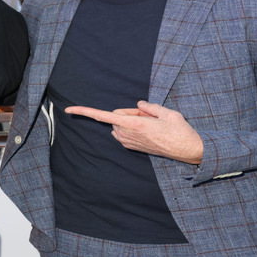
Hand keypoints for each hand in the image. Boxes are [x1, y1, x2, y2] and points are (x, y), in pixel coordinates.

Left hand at [65, 100, 203, 164]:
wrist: (187, 150)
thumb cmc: (180, 130)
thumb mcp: (167, 112)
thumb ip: (148, 106)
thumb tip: (136, 106)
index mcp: (135, 124)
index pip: (104, 116)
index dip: (85, 112)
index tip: (69, 110)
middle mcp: (128, 135)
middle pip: (115, 116)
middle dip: (127, 112)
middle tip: (149, 115)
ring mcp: (129, 142)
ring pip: (119, 124)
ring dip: (131, 120)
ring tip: (151, 125)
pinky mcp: (132, 146)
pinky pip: (123, 131)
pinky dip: (132, 127)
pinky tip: (149, 131)